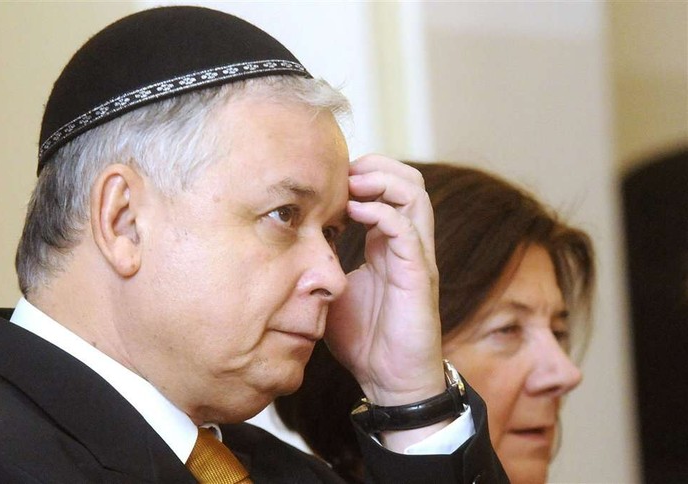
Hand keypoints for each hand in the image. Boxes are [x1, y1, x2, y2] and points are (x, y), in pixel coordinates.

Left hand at [326, 155, 445, 409]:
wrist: (389, 379)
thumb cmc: (363, 337)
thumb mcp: (332, 290)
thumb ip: (320, 263)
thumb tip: (287, 247)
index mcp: (386, 245)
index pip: (387, 190)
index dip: (362, 173)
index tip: (329, 176)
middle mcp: (406, 244)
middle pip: (409, 181)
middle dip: (377, 166)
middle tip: (344, 171)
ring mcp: (416, 257)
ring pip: (415, 195)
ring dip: (383, 180)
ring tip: (351, 182)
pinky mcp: (419, 275)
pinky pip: (407, 231)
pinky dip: (382, 213)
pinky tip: (356, 212)